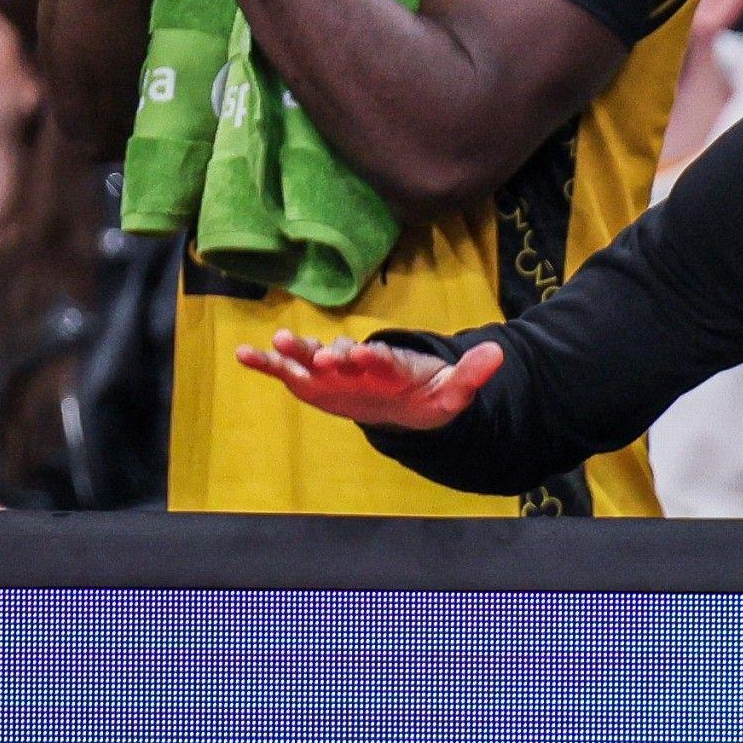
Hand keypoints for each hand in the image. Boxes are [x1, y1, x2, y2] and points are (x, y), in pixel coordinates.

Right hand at [234, 330, 506, 429]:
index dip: (373, 358)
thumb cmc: (425, 393)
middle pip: (344, 356)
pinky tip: (242, 354)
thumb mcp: (453, 390)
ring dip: (297, 351)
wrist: (403, 399)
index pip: (382, 360)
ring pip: (312, 358)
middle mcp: (358, 363)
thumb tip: (499, 352)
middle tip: (323, 353)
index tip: (364, 353)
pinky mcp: (314, 380)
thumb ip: (472, 374)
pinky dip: (266, 363)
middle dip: (333, 354)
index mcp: (390, 365)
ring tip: (275, 342)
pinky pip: (287, 371)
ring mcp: (334, 370)